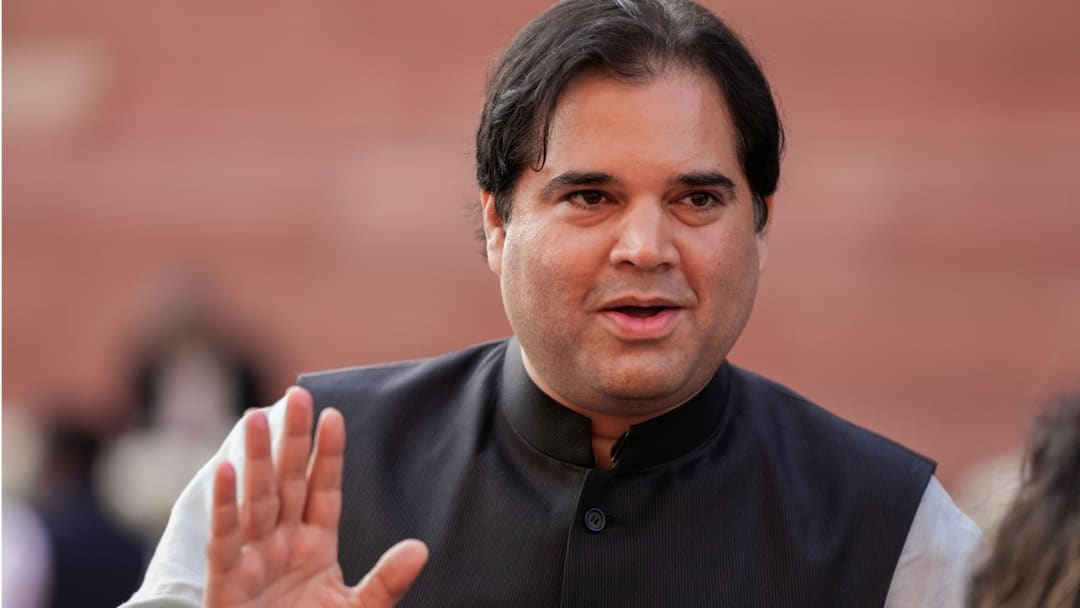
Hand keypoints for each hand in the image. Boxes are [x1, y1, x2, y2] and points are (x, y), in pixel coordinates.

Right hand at [205, 387, 427, 606]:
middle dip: (291, 441)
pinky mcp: (226, 584)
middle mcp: (282, 544)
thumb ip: (386, 582)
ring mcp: (253, 561)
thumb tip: (420, 549)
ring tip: (255, 417)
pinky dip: (224, 507)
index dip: (328, 455)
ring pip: (255, 501)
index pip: (323, 490)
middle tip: (295, 394)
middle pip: (287, 483)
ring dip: (254, 460)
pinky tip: (224, 470)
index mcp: (315, 545)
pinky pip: (224, 540)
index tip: (334, 415)